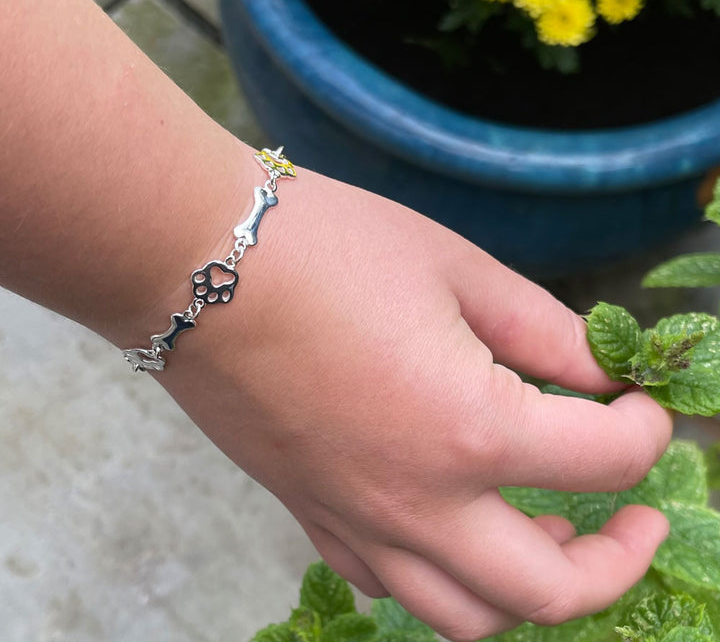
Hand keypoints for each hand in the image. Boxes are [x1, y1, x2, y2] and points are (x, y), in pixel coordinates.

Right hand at [156, 167, 671, 640]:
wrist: (196, 262)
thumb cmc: (326, 249)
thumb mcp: (456, 269)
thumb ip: (544, 330)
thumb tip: (602, 371)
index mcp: (469, 431)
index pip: (603, 461)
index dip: (645, 428)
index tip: (640, 400)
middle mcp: (415, 502)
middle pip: (549, 593)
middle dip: (617, 562)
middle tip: (634, 515)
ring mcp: (354, 519)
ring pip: (464, 617)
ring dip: (526, 587)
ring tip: (543, 524)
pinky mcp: (307, 510)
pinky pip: (388, 583)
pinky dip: (440, 571)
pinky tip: (447, 514)